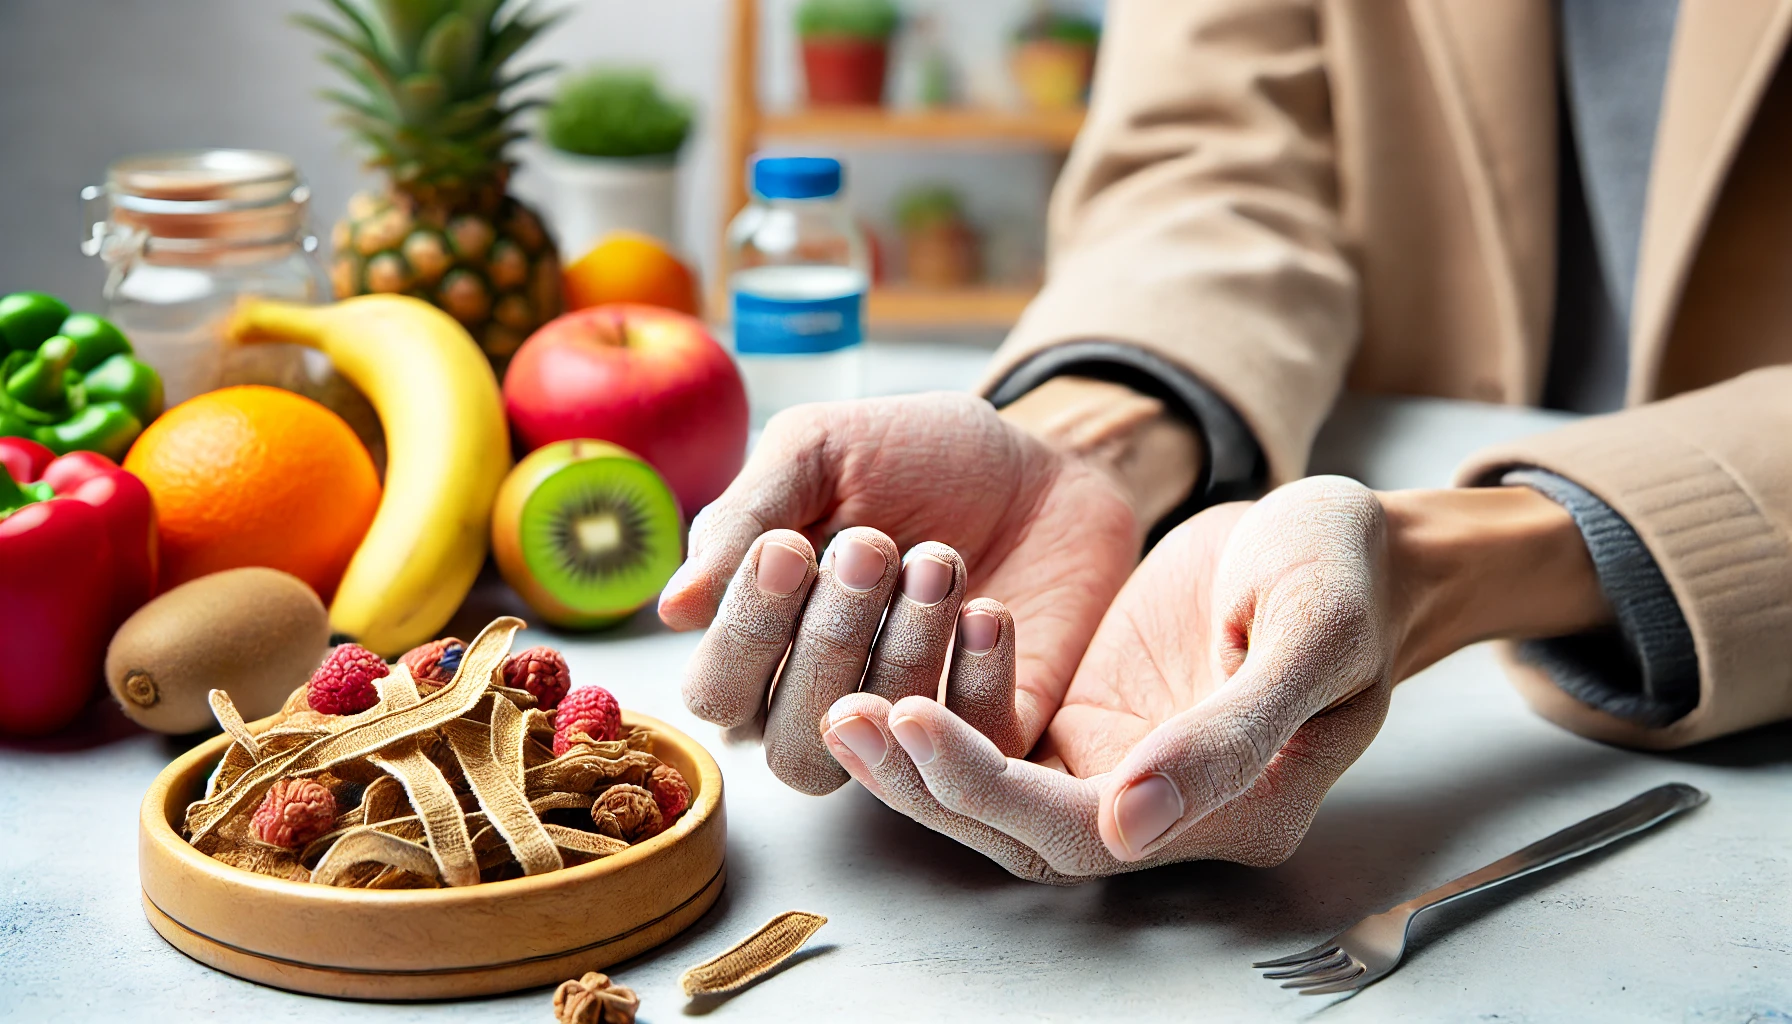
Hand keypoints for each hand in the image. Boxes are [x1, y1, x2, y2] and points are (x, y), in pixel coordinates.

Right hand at [660, 386, 1199, 794]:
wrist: (1040, 459)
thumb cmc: (913, 455)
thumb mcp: (818, 452)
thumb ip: (745, 520)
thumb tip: (675, 608)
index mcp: (764, 640)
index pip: (717, 691)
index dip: (745, 632)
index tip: (788, 549)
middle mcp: (825, 699)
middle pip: (788, 745)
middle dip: (828, 641)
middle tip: (872, 545)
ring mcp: (909, 727)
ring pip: (877, 749)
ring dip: (904, 650)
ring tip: (939, 559)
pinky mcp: (992, 737)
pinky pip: (972, 748)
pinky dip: (977, 676)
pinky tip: (987, 609)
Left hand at [819, 477, 1610, 880]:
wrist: (1346, 538)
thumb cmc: (1346, 572)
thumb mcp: (1310, 629)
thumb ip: (1231, 730)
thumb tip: (1136, 821)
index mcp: (1238, 812)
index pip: (1089, 834)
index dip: (994, 788)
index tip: (918, 716)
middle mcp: (1172, 811)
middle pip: (1027, 833)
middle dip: (932, 784)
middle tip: (851, 718)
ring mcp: (1129, 772)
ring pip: (1004, 800)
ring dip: (922, 765)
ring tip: (845, 710)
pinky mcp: (1094, 725)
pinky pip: (1007, 743)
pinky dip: (945, 722)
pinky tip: (885, 681)